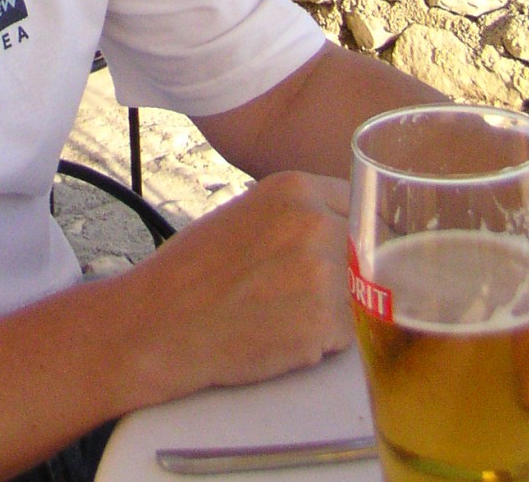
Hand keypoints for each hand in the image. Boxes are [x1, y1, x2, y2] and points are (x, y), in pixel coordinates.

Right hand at [124, 170, 352, 402]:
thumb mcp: (248, 212)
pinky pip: (350, 333)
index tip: (345, 248)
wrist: (162, 321)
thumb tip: (341, 227)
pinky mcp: (322, 325)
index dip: (352, 231)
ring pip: (363, 292)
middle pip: (366, 248)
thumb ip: (298, 214)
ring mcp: (322, 275)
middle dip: (349, 271)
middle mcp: (315, 223)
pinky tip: (285, 333)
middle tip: (304, 290)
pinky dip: (326, 340)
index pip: (358, 204)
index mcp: (295, 188)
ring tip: (287, 312)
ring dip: (338, 307)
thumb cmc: (195, 269)